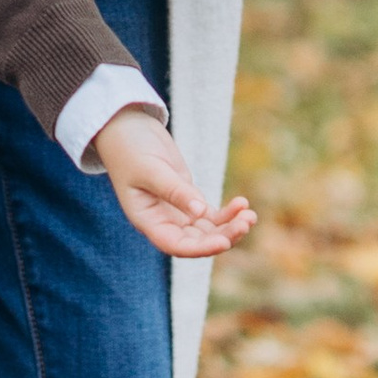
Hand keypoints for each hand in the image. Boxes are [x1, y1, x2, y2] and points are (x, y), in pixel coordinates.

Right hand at [91, 106, 255, 259]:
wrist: (127, 128)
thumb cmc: (130, 149)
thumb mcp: (151, 169)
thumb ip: (175, 191)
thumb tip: (201, 213)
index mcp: (147, 221)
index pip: (176, 244)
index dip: (200, 249)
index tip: (224, 242)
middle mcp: (163, 221)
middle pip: (197, 241)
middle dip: (223, 235)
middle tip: (246, 222)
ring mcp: (177, 211)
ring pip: (208, 230)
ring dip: (230, 226)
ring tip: (250, 215)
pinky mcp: (188, 198)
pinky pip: (211, 215)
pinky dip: (228, 212)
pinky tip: (242, 203)